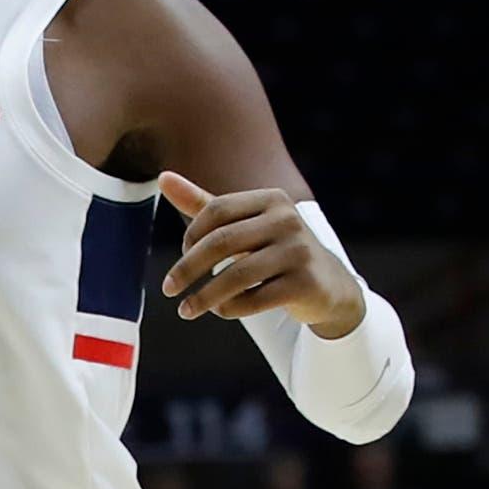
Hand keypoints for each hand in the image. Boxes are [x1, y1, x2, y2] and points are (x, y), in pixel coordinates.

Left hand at [157, 173, 366, 333]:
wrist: (325, 284)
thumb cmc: (272, 250)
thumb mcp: (241, 224)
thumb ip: (203, 204)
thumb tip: (162, 177)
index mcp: (272, 199)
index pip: (216, 210)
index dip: (190, 234)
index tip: (182, 255)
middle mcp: (288, 220)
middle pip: (221, 242)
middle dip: (187, 269)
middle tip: (168, 289)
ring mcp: (299, 251)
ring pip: (236, 276)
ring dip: (203, 297)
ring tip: (185, 310)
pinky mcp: (305, 283)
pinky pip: (254, 300)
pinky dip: (229, 309)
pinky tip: (219, 311)